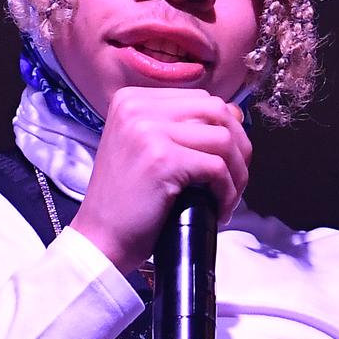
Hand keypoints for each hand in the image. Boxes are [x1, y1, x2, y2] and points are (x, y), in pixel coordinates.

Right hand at [69, 87, 251, 272]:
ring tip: (227, 197)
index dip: (225, 128)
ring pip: (223, 139)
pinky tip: (218, 209)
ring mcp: (148, 131)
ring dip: (236, 172)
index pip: (201, 99)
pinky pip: (217, 168)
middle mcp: (137, 108)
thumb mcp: (145, 148)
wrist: (100, 239)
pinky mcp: (162, 160)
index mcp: (131, 100)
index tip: (226, 160)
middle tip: (234, 179)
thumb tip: (236, 114)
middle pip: (216, 111)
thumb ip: (180, 127)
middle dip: (237, 146)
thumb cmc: (126, 201)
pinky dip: (227, 191)